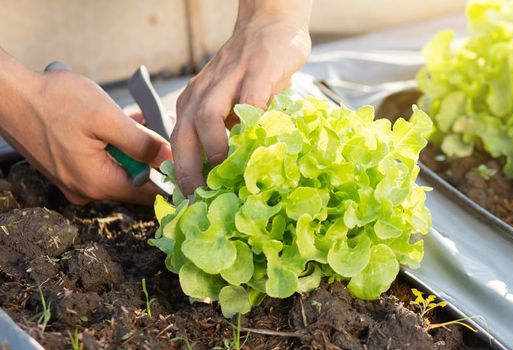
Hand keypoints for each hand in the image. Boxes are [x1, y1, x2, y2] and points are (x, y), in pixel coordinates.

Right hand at [0, 67, 171, 204]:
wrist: (7, 94)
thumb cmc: (53, 101)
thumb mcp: (107, 119)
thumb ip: (142, 144)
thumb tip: (170, 159)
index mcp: (98, 183)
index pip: (149, 195)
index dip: (170, 178)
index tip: (184, 159)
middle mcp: (85, 190)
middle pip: (135, 180)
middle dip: (149, 154)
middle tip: (155, 125)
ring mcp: (73, 181)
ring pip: (118, 167)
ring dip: (130, 145)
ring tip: (135, 118)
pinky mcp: (65, 169)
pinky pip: (99, 161)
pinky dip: (111, 144)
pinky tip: (115, 122)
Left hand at [172, 0, 310, 195]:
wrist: (268, 25)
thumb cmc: (252, 69)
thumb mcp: (230, 101)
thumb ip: (228, 130)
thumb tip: (232, 174)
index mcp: (193, 103)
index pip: (178, 144)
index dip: (182, 176)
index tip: (190, 203)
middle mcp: (202, 93)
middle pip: (184, 135)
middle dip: (189, 171)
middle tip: (201, 198)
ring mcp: (228, 81)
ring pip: (207, 118)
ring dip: (214, 148)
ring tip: (226, 169)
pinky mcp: (256, 73)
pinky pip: (249, 102)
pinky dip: (252, 125)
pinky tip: (261, 143)